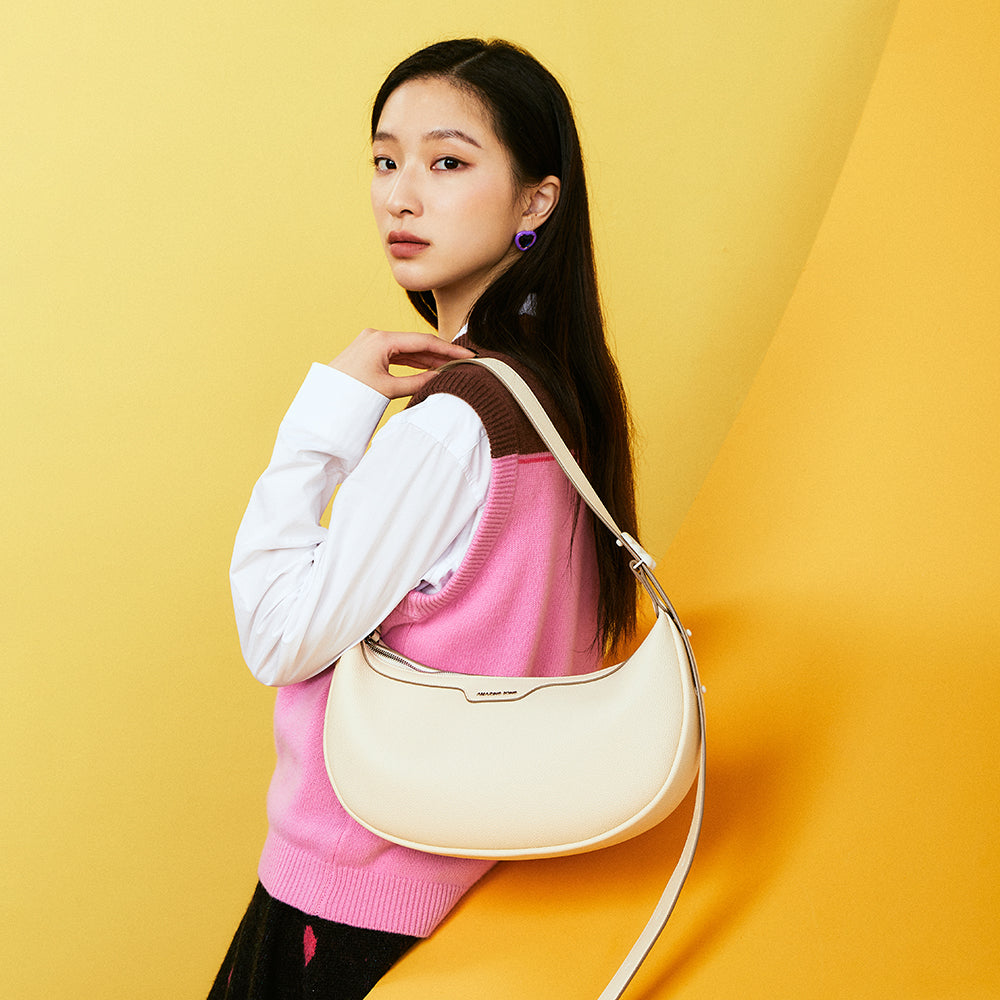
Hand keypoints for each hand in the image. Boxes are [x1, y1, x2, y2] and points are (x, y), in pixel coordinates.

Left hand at [329, 328, 474, 398]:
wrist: (323, 402)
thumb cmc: (350, 394)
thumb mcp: (388, 389)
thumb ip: (417, 382)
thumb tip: (440, 378)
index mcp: (381, 340)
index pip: (423, 341)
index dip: (447, 350)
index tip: (466, 355)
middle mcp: (376, 336)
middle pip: (416, 343)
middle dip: (440, 353)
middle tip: (463, 361)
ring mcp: (372, 343)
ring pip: (407, 349)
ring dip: (428, 358)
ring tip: (449, 367)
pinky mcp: (369, 352)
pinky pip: (397, 354)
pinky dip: (413, 362)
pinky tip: (428, 368)